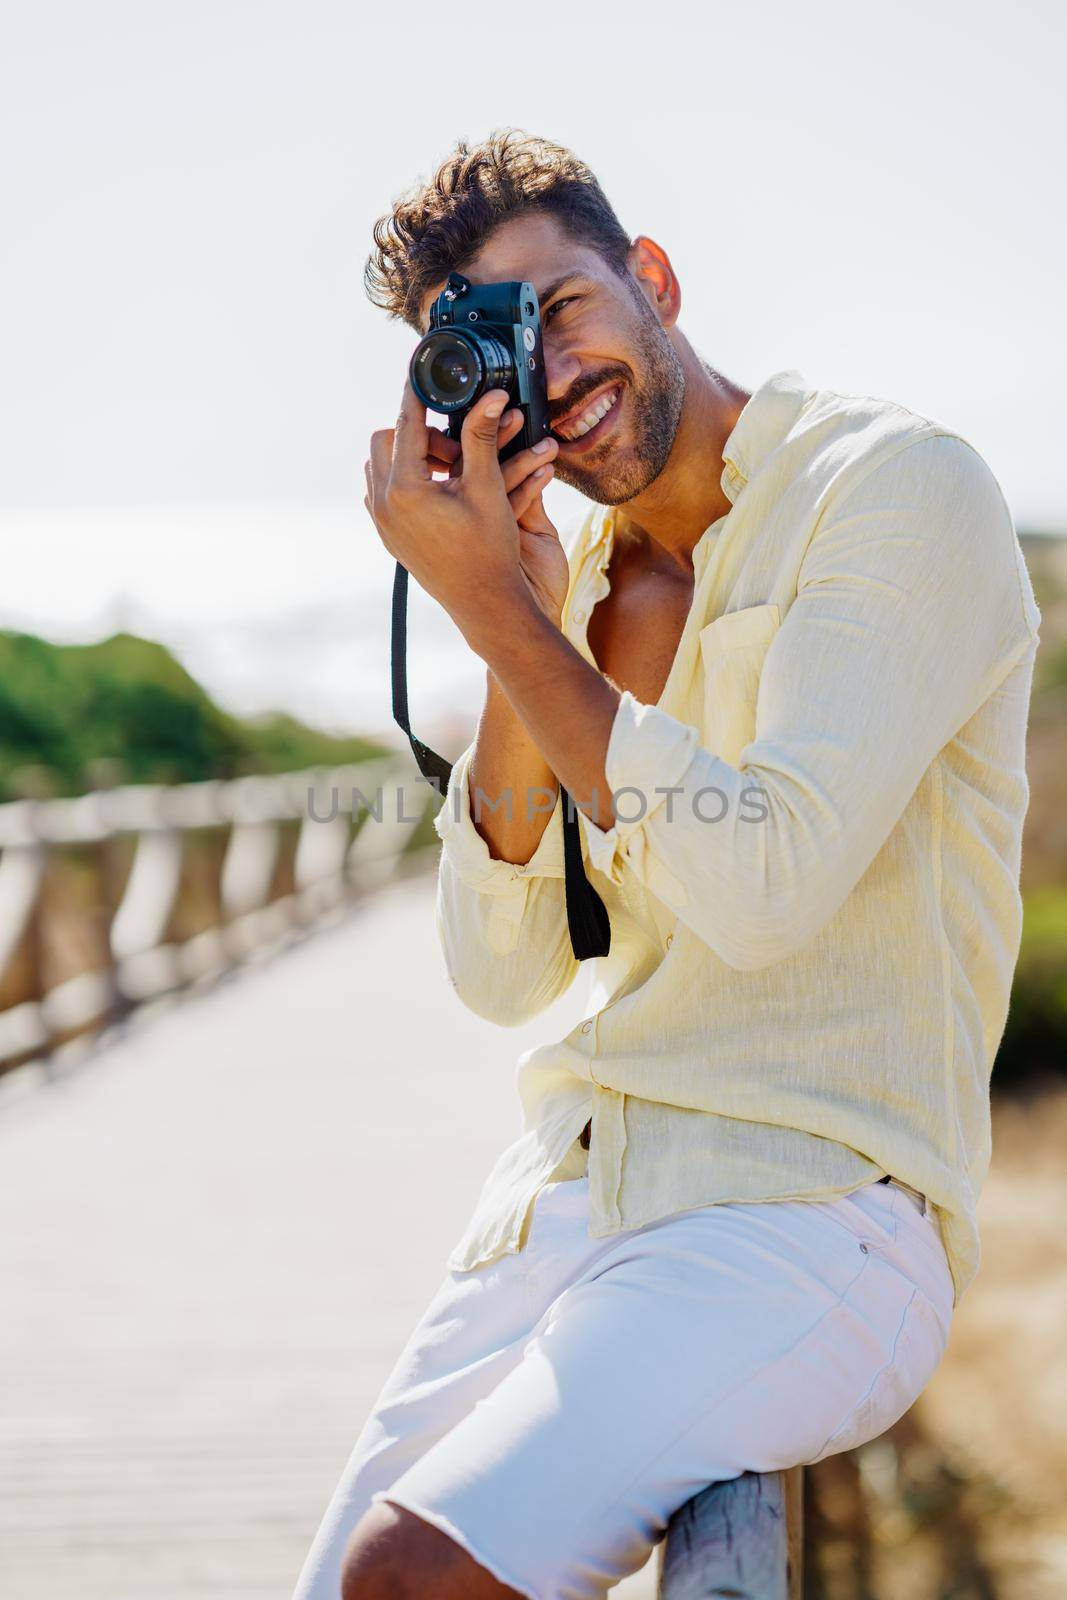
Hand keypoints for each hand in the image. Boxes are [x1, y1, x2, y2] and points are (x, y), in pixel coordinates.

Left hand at [364, 382, 565, 644]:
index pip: (406, 423)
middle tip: (452, 445)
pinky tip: (435, 488)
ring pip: (379, 466)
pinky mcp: (387, 536)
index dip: (416, 393)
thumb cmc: (489, 549)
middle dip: (417, 433)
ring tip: (447, 467)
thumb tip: (489, 395)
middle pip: (385, 440)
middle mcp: (383, 504)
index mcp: (405, 488)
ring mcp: (381, 522)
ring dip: (408, 456)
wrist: (485, 603)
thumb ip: (480, 437)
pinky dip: (402, 480)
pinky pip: (381, 492)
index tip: (420, 371)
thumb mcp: (487, 487)